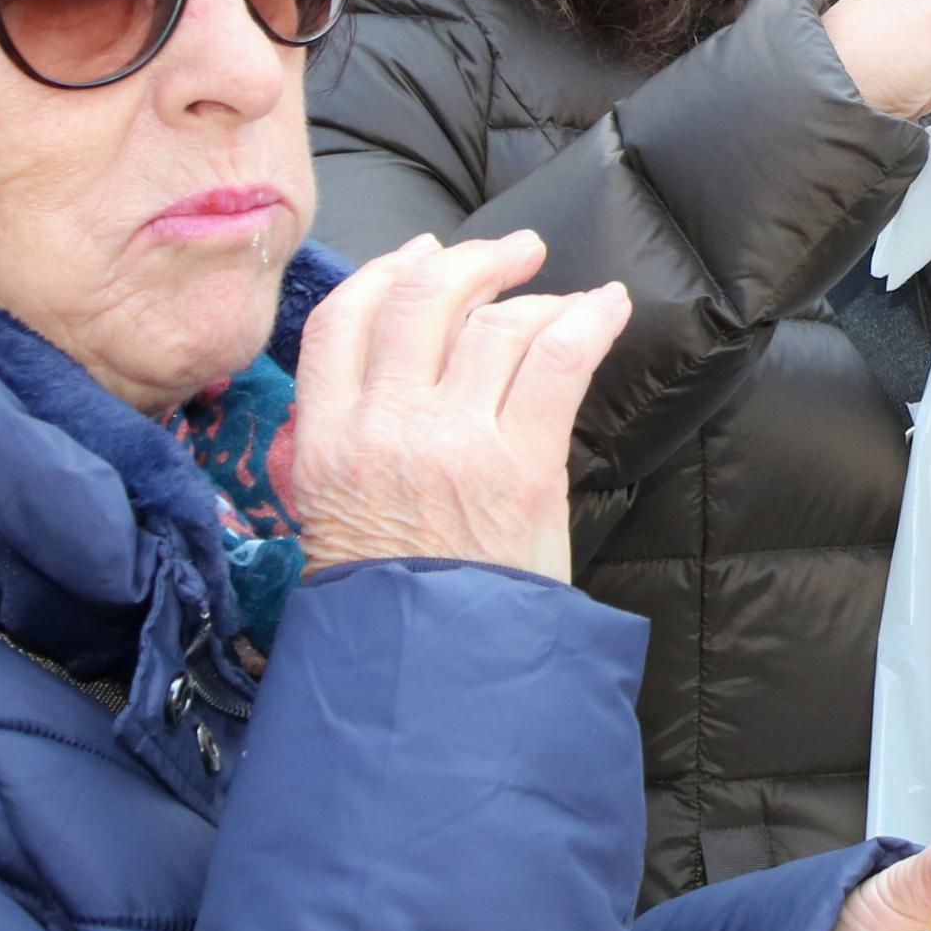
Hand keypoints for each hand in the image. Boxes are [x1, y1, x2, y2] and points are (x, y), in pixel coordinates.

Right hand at [284, 231, 631, 580]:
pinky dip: (587, 320)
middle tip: (508, 253)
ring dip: (531, 293)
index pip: (342, 323)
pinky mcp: (521, 464)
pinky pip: (556, 359)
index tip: (420, 255)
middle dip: (467, 263)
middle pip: (419, 302)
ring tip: (558, 288)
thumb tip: (387, 382)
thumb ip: (347, 447)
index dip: (384, 273)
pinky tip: (607, 307)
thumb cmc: (391, 608)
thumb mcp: (327, 521)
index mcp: (323, 445)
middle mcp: (382, 430)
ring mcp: (452, 442)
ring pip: (491, 323)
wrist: (434, 677)